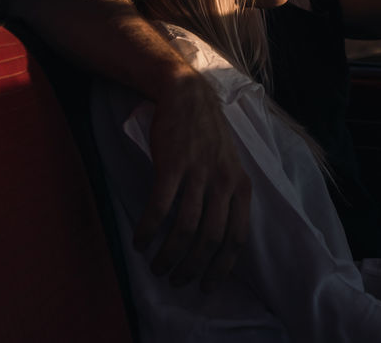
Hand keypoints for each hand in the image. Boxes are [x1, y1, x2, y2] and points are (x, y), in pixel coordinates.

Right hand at [136, 66, 251, 291]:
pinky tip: (139, 241)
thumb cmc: (207, 135)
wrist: (186, 95)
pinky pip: (160, 208)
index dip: (221, 267)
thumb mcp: (230, 165)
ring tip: (156, 266)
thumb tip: (220, 238)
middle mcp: (223, 182)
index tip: (207, 286)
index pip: (237, 238)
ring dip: (168, 255)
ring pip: (184, 229)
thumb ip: (228, 196)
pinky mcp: (172, 166)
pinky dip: (148, 230)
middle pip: (209, 240)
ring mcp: (198, 174)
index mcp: (241, 186)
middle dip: (192, 268)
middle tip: (175, 280)